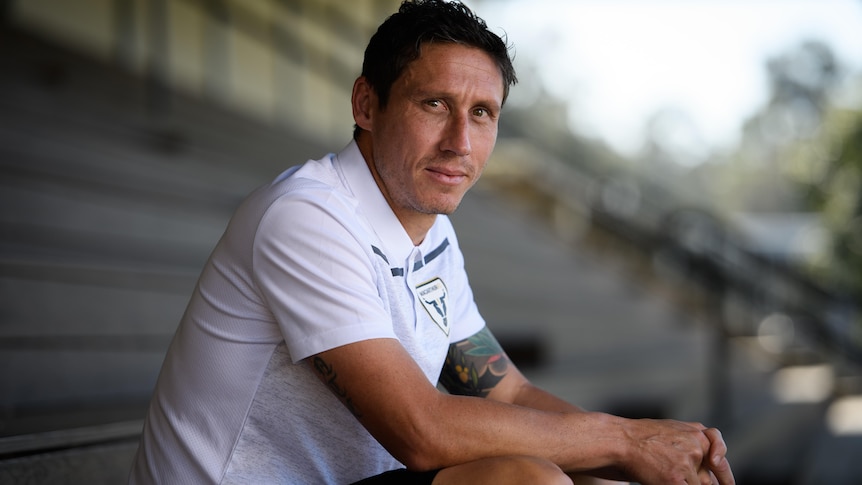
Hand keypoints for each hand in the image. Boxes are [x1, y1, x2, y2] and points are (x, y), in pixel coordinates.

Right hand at [619, 418, 733, 484]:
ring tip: (665, 472)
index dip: (725, 475)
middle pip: (709, 478)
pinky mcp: (676, 479)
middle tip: (684, 477)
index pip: (720, 457)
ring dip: (685, 483)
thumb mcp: (673, 428)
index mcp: (698, 433)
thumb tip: (713, 460)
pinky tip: (665, 480)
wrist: (622, 440)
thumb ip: (693, 441)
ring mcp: (688, 463)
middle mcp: (697, 447)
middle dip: (701, 483)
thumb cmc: (642, 436)